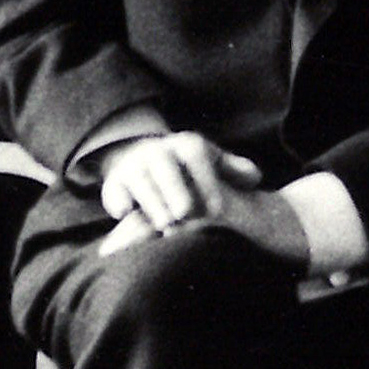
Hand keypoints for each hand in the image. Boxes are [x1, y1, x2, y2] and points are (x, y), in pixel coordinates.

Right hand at [88, 128, 308, 262]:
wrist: (148, 160)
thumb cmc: (193, 173)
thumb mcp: (217, 165)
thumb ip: (237, 171)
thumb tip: (254, 177)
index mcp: (186, 145)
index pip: (196, 154)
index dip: (206, 180)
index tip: (217, 210)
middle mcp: (158, 150)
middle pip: (163, 164)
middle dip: (175, 189)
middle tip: (186, 215)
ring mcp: (133, 165)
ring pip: (138, 179)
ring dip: (151, 201)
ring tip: (165, 223)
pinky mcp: (114, 183)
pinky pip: (113, 190)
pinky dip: (118, 200)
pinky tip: (126, 211)